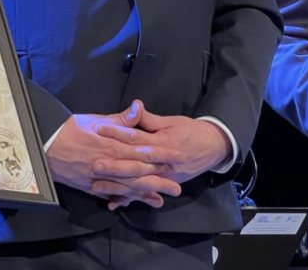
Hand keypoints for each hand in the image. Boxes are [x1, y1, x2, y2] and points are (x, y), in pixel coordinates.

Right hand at [48, 101, 181, 208]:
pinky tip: (138, 203)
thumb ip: (120, 119)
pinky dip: (126, 200)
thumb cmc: (70, 130)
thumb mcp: (95, 119)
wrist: (45, 146)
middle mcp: (108, 164)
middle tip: (177, 184)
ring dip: (146, 193)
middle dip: (159, 179)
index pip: (141, 150)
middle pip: (138, 173)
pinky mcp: (91, 187)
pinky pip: (112, 195)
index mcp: (111, 145)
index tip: (176, 156)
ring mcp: (100, 178)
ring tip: (164, 198)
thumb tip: (138, 107)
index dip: (160, 154)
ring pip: (127, 187)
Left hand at [96, 105, 231, 185]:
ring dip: (117, 186)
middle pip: (135, 164)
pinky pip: (145, 193)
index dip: (117, 133)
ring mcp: (164, 176)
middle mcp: (163, 162)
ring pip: (138, 183)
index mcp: (162, 143)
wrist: (213, 147)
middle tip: (94, 165)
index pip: (136, 137)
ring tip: (96, 186)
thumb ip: (149, 119)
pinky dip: (130, 198)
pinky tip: (114, 203)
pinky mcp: (164, 184)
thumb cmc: (189, 131)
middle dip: (114, 166)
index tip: (98, 129)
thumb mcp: (171, 121)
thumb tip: (135, 105)